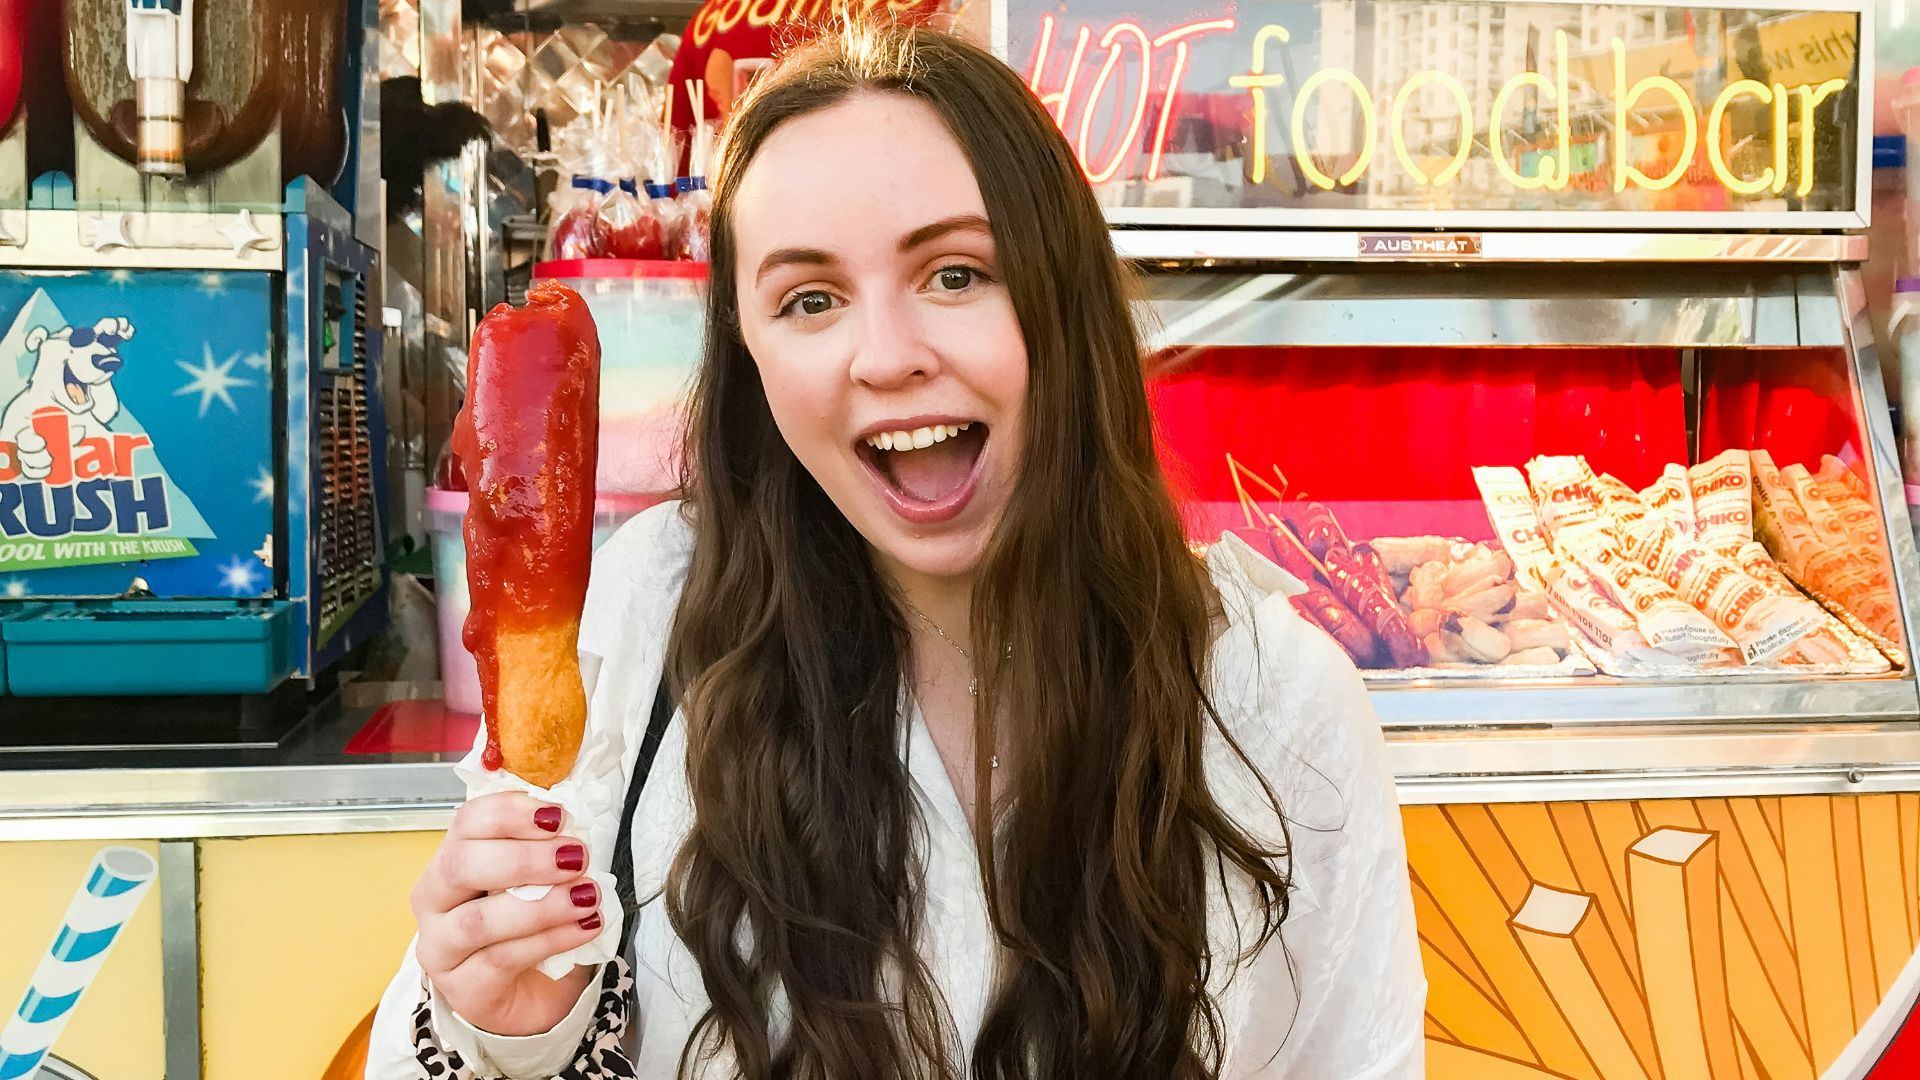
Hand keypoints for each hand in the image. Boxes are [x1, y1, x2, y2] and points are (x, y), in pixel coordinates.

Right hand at [412, 792, 603, 1035]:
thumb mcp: (539, 878)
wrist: (530, 993)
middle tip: (577, 857)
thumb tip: (577, 815)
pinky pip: (502, 960)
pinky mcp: (462, 988)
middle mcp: (434, 900)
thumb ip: (548, 845)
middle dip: (523, 858)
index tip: (559, 815)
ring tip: (587, 897)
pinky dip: (551, 940)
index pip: (467, 822)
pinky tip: (585, 927)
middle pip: (460, 866)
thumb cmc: (530, 925)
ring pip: (478, 922)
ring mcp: (440, 948)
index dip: (511, 813)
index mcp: (451, 858)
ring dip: (540, 906)